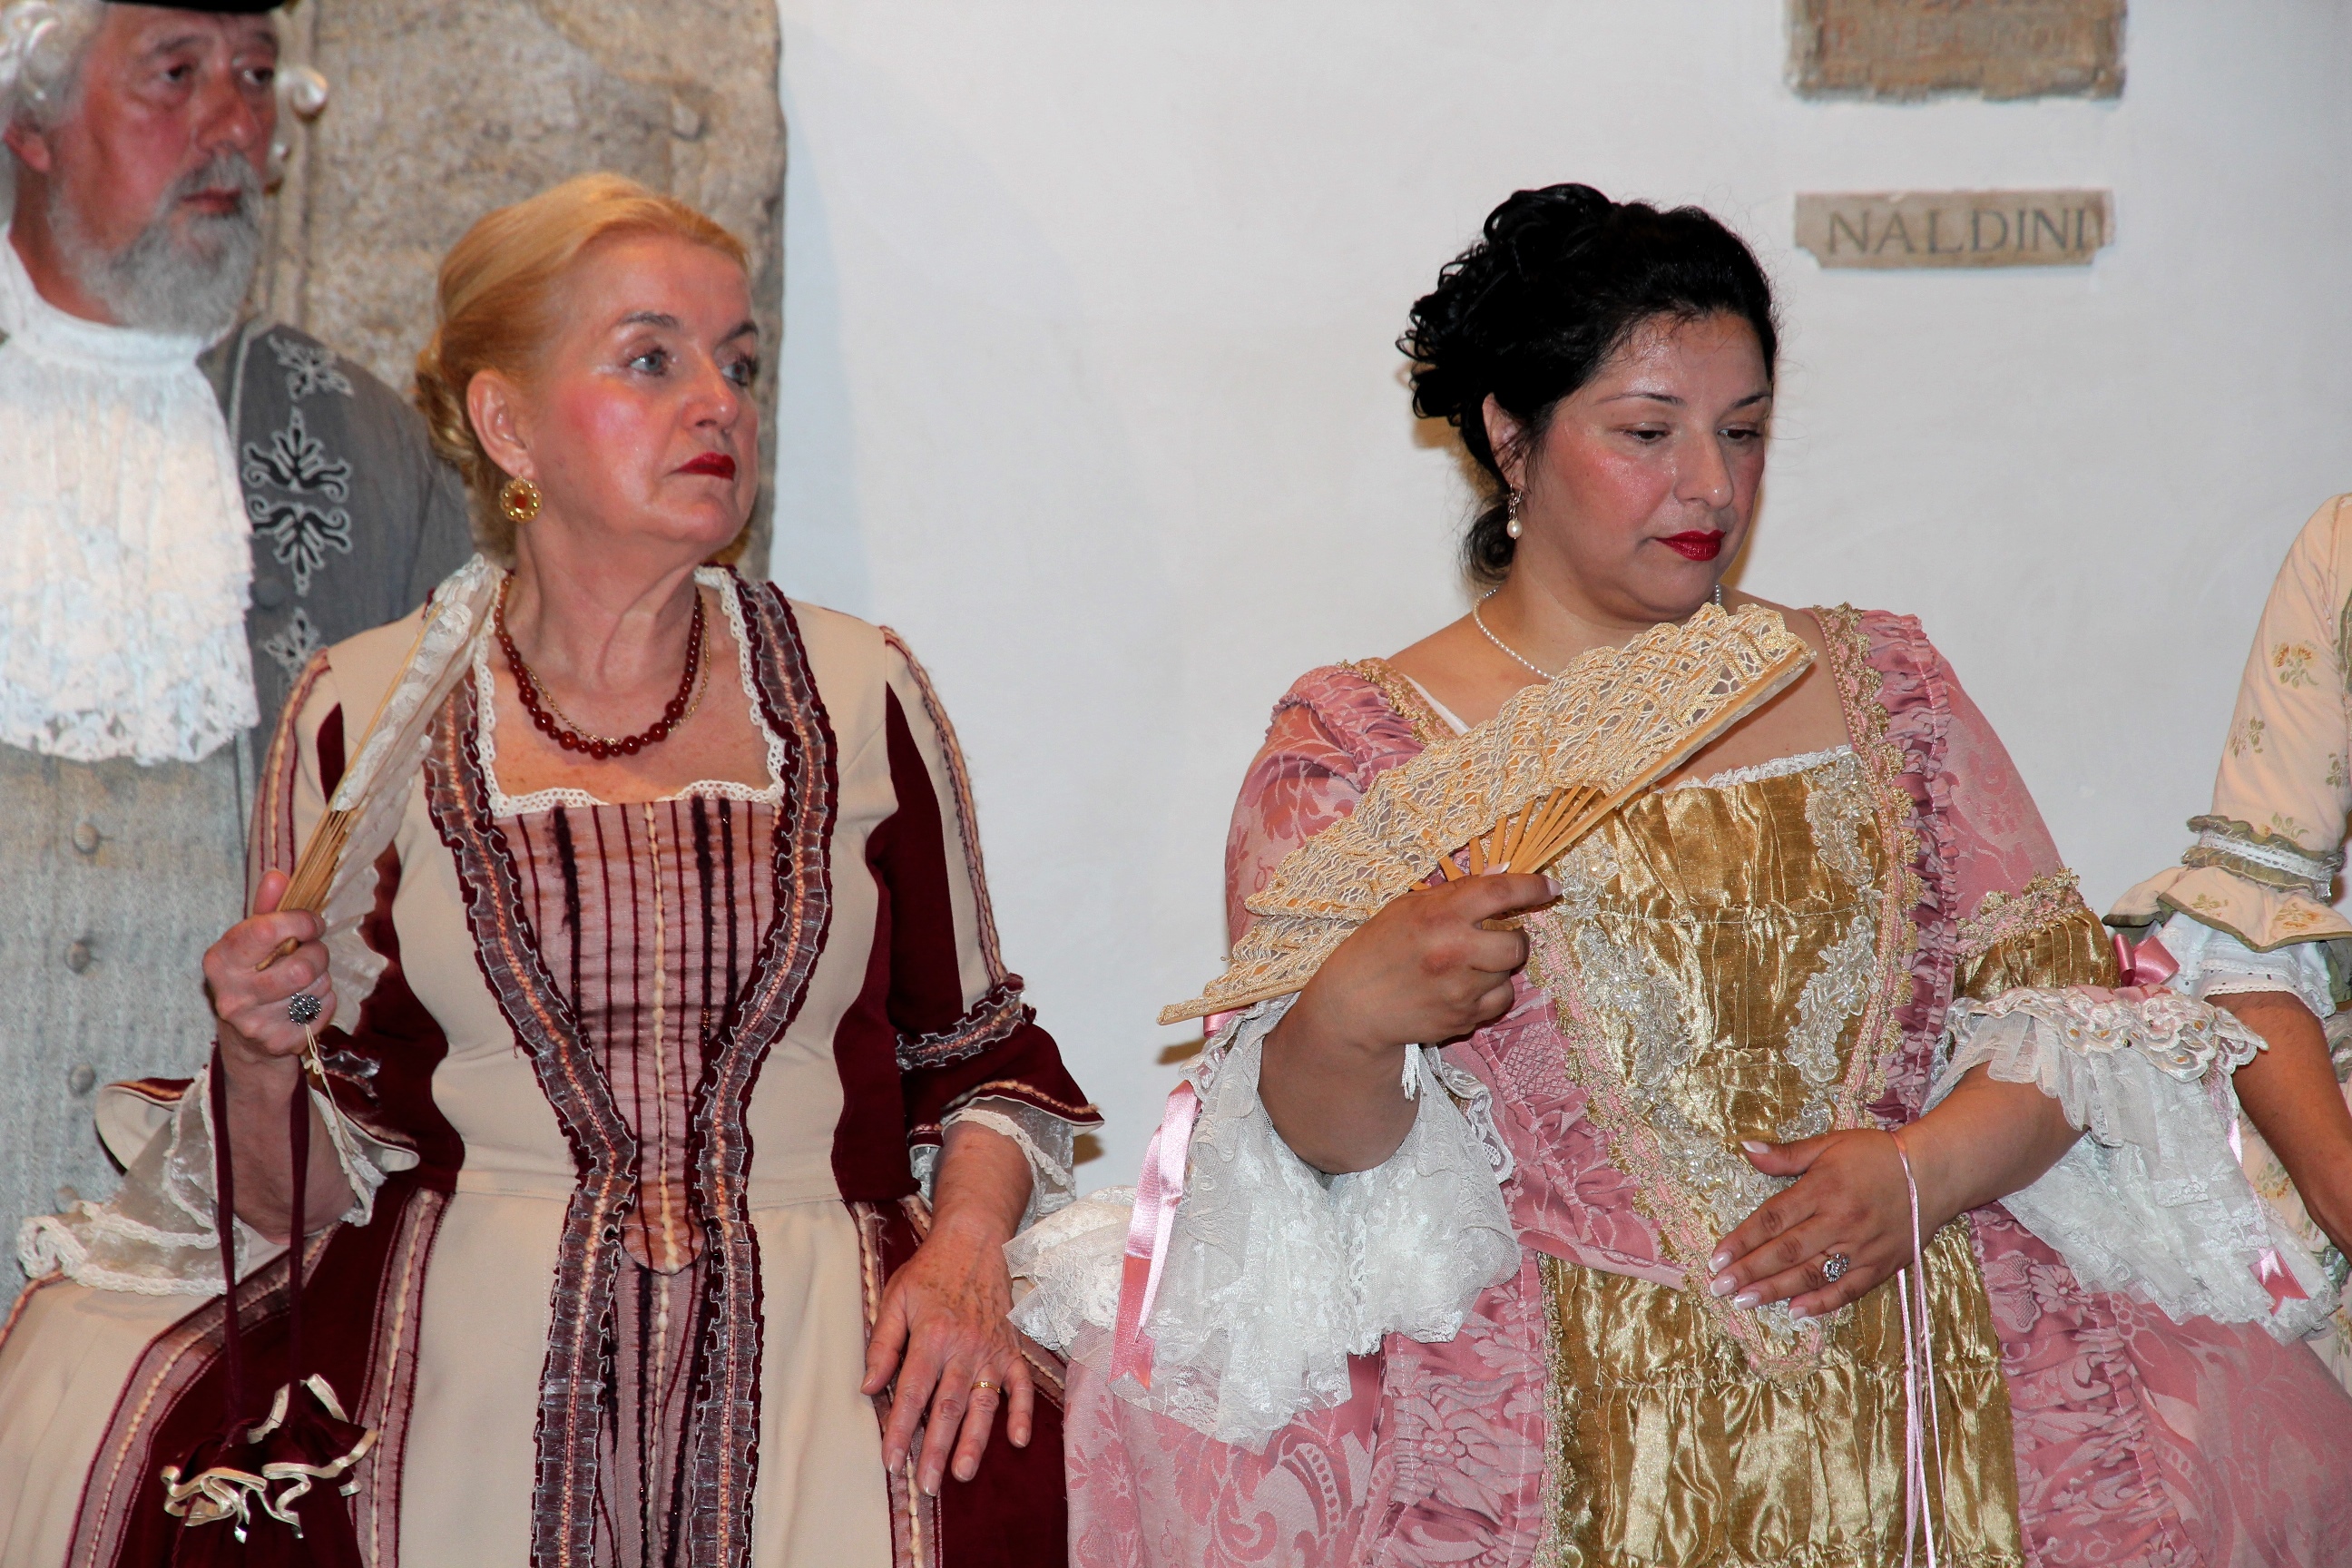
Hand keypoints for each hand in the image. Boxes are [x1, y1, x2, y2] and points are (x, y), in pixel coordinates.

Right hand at [203, 868, 332, 1086]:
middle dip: (318, 954)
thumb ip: (266, 908)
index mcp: (220, 961)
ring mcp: (255, 1025)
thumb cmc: (253, 974)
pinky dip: (326, 1000)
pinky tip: (309, 1001)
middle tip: (313, 952)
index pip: (267, 931)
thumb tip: (278, 875)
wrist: (245, 1037)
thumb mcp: (250, 941)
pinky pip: (325, 1009)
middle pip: (300, 966)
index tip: (312, 923)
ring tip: (307, 978)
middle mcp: (232, 996)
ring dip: (322, 977)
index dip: (301, 921)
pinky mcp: (280, 1043)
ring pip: (317, 987)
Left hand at [859, 1215, 1031, 1494]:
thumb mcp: (895, 1299)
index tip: (890, 1460)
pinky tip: (1017, 1440)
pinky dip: (1021, 1411)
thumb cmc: (929, 1272)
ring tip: (963, 1472)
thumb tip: (868, 1386)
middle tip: (926, 1484)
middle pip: (948, 1407)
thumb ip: (882, 1344)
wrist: (973, 1242)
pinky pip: (1020, 1384)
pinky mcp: (1012, 1348)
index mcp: (931, 1336)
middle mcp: (964, 1347)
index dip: (900, 1428)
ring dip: (975, 1440)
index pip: (913, 1392)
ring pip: (983, 1402)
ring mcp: (992, 1349)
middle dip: (935, 1448)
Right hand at [1286, 871, 1554, 1058]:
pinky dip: (1489, 993)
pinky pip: (1500, 1001)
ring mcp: (1460, 989)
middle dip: (1513, 938)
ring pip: (1508, 974)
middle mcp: (1454, 951)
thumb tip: (1501, 876)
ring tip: (1465, 965)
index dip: (1533, 887)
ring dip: (1495, 967)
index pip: (1500, 892)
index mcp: (1438, 914)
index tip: (1551, 887)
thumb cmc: (1375, 950)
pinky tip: (1463, 989)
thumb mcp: (1406, 908)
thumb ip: (1453, 895)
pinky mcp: (1463, 1019)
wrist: (1351, 1008)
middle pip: (1517, 943)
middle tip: (1495, 936)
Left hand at [1704, 1129, 1931, 1318]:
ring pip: (1812, 1274)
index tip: (1716, 1258)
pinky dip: (1821, 1302)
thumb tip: (1746, 1148)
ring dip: (1775, 1290)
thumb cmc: (1877, 1155)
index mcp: (1823, 1189)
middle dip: (1750, 1271)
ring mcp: (1861, 1246)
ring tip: (1744, 1301)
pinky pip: (1847, 1289)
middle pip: (1787, 1251)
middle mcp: (1840, 1220)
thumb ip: (1786, 1154)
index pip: (1772, 1219)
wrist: (1936, 1172)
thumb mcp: (1830, 1144)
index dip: (1742, 1240)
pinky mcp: (1881, 1264)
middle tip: (1719, 1287)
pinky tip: (1794, 1311)